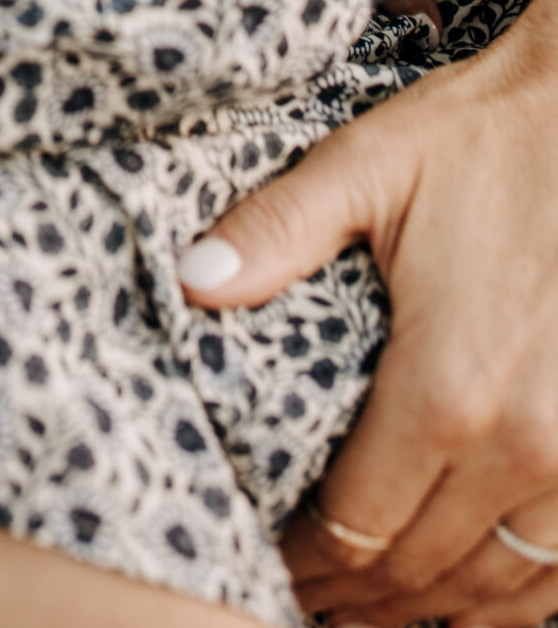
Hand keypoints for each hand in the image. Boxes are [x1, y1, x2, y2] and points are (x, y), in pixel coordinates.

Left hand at [177, 0, 557, 624]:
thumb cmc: (487, 135)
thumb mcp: (369, 164)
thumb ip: (277, 231)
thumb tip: (190, 278)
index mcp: (446, 389)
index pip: (357, 525)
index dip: (306, 559)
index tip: (271, 562)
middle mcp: (523, 446)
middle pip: (423, 570)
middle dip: (359, 596)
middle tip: (310, 598)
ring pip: (502, 590)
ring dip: (437, 609)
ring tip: (377, 608)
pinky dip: (519, 602)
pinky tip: (478, 600)